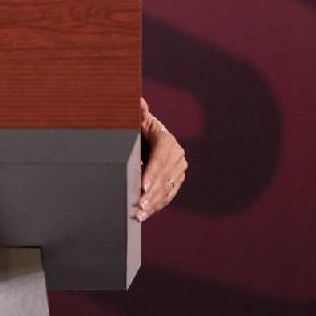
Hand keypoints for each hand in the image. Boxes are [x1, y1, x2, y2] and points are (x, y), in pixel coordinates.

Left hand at [134, 97, 186, 221]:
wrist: (146, 136)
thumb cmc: (137, 127)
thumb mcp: (136, 119)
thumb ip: (138, 112)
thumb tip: (139, 102)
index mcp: (166, 140)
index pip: (160, 158)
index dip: (152, 173)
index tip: (143, 185)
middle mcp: (177, 155)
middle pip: (164, 176)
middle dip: (151, 192)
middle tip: (139, 204)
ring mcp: (179, 169)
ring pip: (167, 188)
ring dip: (154, 202)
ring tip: (140, 213)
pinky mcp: (176, 180)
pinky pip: (168, 195)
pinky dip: (157, 205)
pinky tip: (145, 214)